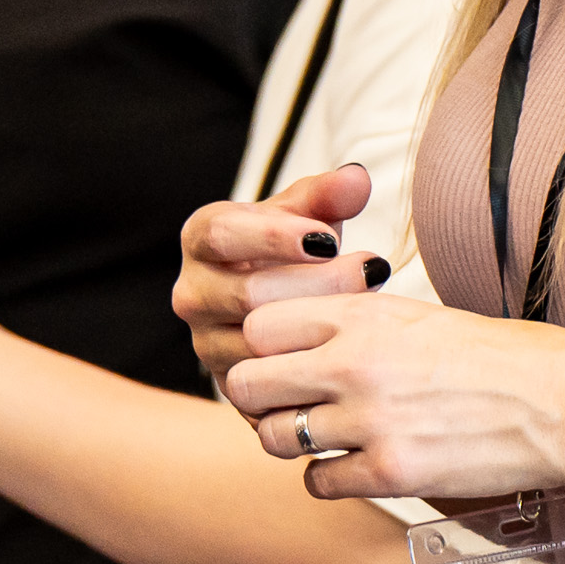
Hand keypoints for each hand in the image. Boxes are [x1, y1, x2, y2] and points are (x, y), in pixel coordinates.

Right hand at [173, 163, 387, 388]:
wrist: (280, 307)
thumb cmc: (291, 251)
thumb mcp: (306, 216)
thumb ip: (328, 195)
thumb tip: (358, 178)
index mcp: (201, 239)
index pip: (223, 234)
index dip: (275, 237)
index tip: (330, 239)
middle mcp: (192, 293)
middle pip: (248, 294)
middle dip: (317, 282)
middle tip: (372, 269)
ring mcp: (207, 344)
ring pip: (260, 342)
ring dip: (321, 325)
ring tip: (372, 306)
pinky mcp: (231, 385)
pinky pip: (271, 383)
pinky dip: (314, 365)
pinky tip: (354, 348)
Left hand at [223, 285, 564, 504]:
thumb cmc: (502, 357)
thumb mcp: (420, 316)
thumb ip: (357, 324)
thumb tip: (307, 335)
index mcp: (362, 315)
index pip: (257, 325)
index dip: (261, 349)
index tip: (280, 363)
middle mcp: (355, 363)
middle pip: (246, 383)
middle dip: (259, 399)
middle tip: (287, 408)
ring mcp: (371, 420)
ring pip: (274, 437)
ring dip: (291, 442)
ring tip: (322, 440)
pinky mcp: (393, 473)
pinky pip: (318, 483)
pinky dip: (328, 480)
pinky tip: (354, 469)